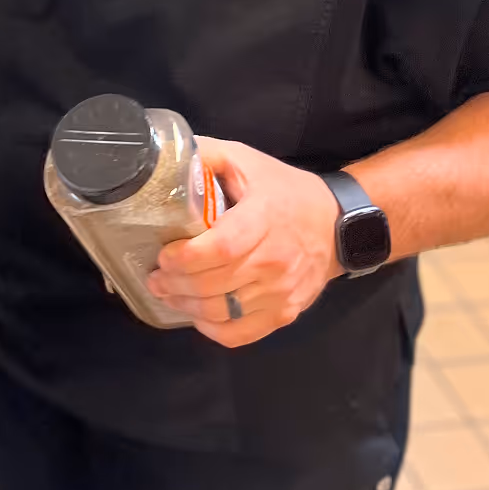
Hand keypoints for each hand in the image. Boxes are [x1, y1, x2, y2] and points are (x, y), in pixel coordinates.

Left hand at [147, 137, 341, 347]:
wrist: (334, 223)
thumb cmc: (283, 190)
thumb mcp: (245, 159)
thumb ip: (207, 155)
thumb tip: (166, 157)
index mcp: (264, 218)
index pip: (222, 248)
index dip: (187, 257)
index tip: (163, 255)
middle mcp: (275, 260)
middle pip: (216, 284)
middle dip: (176, 284)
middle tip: (154, 277)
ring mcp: (282, 292)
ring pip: (223, 312)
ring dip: (187, 307)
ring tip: (166, 293)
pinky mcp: (285, 314)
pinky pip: (241, 334)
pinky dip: (212, 329)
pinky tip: (196, 315)